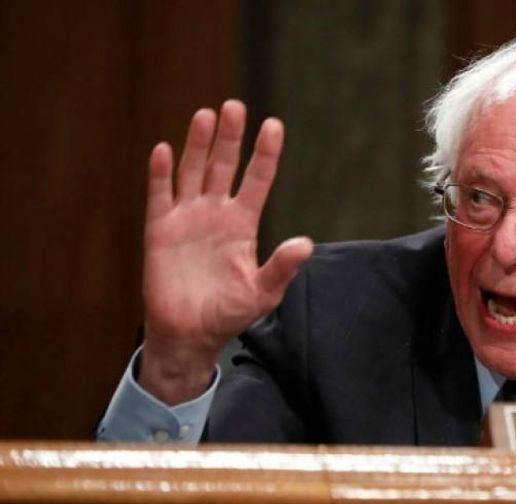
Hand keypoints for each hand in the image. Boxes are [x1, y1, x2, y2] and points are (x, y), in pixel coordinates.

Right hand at [139, 100, 312, 403]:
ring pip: (193, 172)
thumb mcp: (263, 292)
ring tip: (206, 115)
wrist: (189, 335)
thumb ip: (282, 267)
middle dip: (230, 137)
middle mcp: (216, 213)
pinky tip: (163, 149)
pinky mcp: (159, 230)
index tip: (274, 125)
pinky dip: (160, 174)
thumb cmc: (229, 313)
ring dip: (198, 145)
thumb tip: (306, 244)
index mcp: (243, 224)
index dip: (265, 154)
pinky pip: (160, 196)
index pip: (258, 180)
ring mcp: (187, 218)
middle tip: (235, 106)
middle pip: (224, 166)